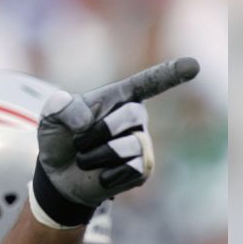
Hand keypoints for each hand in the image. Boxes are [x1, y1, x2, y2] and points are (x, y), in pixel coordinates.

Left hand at [31, 57, 198, 228]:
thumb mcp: (50, 118)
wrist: (58, 177)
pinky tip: (99, 175)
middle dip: (97, 131)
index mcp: (118, 98)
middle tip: (78, 143)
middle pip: (130, 114)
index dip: (171, 74)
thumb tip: (86, 120)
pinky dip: (105, 175)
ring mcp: (142, 143)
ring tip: (85, 160)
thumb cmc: (60, 139)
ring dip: (95, 155)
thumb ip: (60, 106)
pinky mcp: (143, 169)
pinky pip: (129, 169)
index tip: (192, 66)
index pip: (149, 82)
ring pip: (127, 146)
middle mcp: (136, 117)